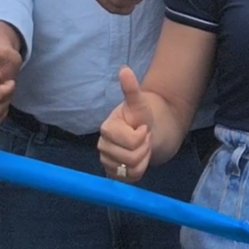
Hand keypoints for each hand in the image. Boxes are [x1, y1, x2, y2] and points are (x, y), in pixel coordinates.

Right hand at [96, 66, 153, 182]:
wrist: (146, 133)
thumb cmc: (141, 118)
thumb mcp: (140, 103)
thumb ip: (131, 89)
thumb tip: (124, 69)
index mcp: (106, 128)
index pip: (131, 141)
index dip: (142, 136)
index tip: (142, 128)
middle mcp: (102, 146)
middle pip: (131, 158)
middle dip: (144, 148)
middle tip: (143, 139)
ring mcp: (106, 161)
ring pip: (131, 169)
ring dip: (143, 159)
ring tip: (141, 148)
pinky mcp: (112, 174)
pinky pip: (129, 179)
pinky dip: (139, 171)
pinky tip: (138, 160)